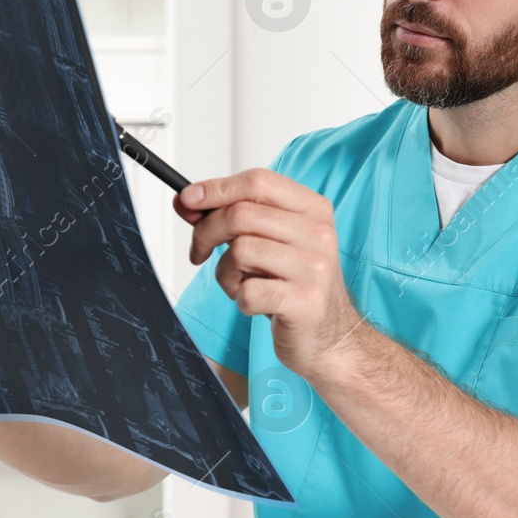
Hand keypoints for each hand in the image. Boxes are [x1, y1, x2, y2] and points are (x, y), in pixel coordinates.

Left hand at [173, 169, 363, 380]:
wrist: (330, 336)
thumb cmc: (295, 286)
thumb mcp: (271, 241)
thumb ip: (232, 216)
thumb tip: (187, 201)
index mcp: (314, 209)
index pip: (258, 181)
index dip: (216, 189)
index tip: (189, 200)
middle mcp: (319, 233)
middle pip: (241, 214)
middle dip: (206, 233)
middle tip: (200, 251)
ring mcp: (315, 268)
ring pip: (240, 251)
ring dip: (225, 273)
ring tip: (242, 284)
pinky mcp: (305, 302)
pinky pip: (247, 291)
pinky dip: (239, 299)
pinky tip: (256, 303)